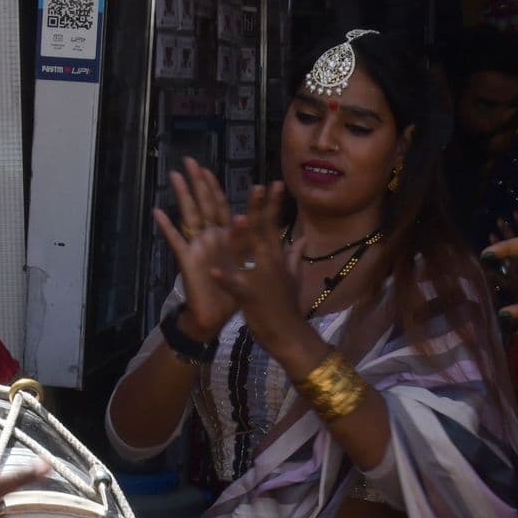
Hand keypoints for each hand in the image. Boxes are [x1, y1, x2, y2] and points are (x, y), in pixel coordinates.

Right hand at [149, 158, 242, 341]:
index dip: (216, 187)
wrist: (214, 316)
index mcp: (225, 237)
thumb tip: (256, 219)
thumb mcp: (247, 266)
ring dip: (183, 196)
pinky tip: (158, 212)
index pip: (221, 206)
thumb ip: (251, 244)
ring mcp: (197, 247)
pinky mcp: (187, 260)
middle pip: (203, 204)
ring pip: (189, 216)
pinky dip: (167, 227)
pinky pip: (176, 241)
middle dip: (197, 182)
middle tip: (189, 160)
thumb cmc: (230, 292)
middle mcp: (209, 237)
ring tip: (175, 175)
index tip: (210, 168)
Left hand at [217, 183, 311, 355]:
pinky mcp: (250, 296)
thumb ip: (295, 256)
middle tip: (257, 186)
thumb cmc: (288, 307)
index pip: (273, 226)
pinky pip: (235, 285)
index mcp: (276, 258)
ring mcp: (260, 279)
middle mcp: (270, 263)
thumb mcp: (293, 278)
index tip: (274, 183)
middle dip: (258, 208)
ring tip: (234, 219)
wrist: (289, 335)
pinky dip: (225, 277)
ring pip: (249, 254)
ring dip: (241, 237)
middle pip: (262, 231)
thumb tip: (303, 238)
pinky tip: (214, 270)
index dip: (272, 204)